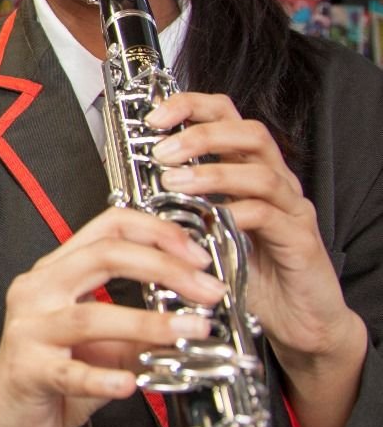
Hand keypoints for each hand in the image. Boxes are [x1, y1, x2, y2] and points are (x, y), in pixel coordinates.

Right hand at [0, 207, 222, 426]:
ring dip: (148, 322)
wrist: (9, 417)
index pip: (107, 228)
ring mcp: (30, 328)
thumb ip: (139, 327)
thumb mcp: (102, 342)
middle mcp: (38, 290)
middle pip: (103, 257)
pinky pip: (71, 373)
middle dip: (163, 267)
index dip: (155, 232)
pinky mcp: (29, 370)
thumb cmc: (52, 372)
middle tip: (205, 289)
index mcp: (56, 271)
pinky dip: (104, 378)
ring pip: (92, 315)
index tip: (195, 254)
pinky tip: (130, 383)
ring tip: (189, 331)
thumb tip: (191, 318)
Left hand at [148, 91, 366, 426]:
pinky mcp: (300, 240)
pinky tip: (210, 222)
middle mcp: (274, 180)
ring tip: (175, 183)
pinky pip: (270, 216)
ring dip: (213, 174)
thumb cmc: (247, 270)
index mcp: (247, 167)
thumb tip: (127, 180)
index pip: (225, 114)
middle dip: (201, 135)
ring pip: (260, 172)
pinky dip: (237, 215)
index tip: (154, 117)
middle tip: (163, 151)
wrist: (297, 320)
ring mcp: (290, 208)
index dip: (190, 106)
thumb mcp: (204, 227)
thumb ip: (177, 201)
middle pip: (249, 132)